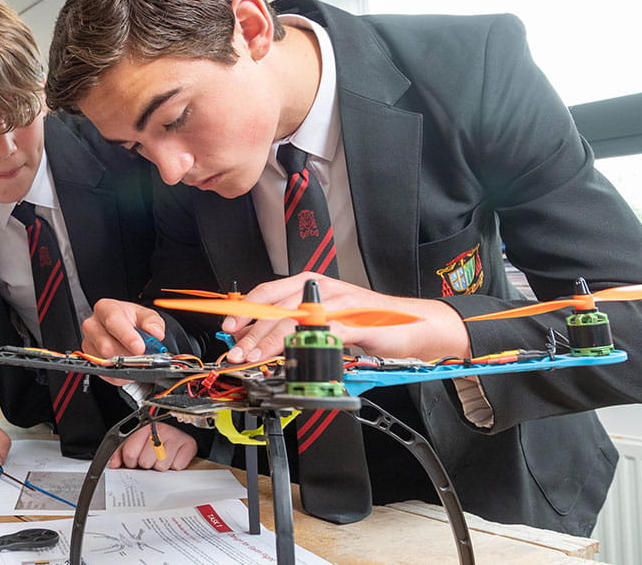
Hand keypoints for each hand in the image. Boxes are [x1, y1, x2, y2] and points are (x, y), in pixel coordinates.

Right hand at [81, 299, 167, 384]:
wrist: (125, 331)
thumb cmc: (132, 321)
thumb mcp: (146, 316)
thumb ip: (153, 322)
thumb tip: (155, 333)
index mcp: (105, 308)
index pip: (113, 321)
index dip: (127, 336)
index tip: (140, 347)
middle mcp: (93, 325)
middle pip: (106, 345)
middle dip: (128, 354)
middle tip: (143, 356)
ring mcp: (89, 343)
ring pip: (106, 361)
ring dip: (126, 364)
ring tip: (138, 359)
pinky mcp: (91, 359)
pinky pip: (107, 372)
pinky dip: (122, 373)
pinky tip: (130, 365)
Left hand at [110, 423, 196, 470]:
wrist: (178, 430)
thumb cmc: (154, 437)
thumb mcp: (134, 441)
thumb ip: (120, 452)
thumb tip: (113, 464)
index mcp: (143, 426)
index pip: (130, 453)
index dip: (131, 461)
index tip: (135, 459)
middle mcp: (160, 429)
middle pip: (145, 462)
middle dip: (146, 464)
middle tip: (150, 458)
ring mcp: (175, 436)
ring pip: (161, 466)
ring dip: (160, 466)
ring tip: (161, 457)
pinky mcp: (189, 445)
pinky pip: (177, 467)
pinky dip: (175, 466)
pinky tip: (173, 458)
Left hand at [222, 273, 469, 362]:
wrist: (414, 324)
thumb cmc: (370, 322)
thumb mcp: (326, 317)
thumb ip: (297, 323)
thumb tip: (262, 339)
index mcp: (311, 284)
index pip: (268, 293)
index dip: (244, 310)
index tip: (227, 328)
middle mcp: (321, 289)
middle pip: (276, 309)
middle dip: (250, 333)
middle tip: (235, 352)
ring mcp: (338, 304)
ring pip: (293, 320)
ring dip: (269, 342)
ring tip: (253, 358)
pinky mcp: (354, 323)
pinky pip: (322, 333)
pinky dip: (304, 346)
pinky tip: (290, 357)